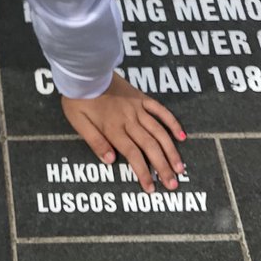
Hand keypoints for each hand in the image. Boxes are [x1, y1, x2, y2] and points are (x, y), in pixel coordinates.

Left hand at [60, 72, 185, 192]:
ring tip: (180, 167)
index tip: (151, 188)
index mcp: (113, 128)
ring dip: (171, 150)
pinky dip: (172, 122)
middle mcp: (129, 120)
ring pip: (159, 132)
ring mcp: (137, 108)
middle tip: (173, 185)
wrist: (85, 71)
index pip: (133, 155)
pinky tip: (181, 136)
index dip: (143, 173)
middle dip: (163, 167)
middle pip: (150, 146)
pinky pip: (160, 110)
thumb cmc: (78, 99)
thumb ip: (95, 142)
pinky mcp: (141, 98)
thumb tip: (111, 161)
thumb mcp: (78, 123)